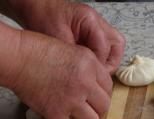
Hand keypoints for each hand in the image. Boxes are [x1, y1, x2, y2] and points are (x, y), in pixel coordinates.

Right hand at [9, 31, 112, 118]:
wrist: (16, 58)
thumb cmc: (38, 50)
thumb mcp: (71, 50)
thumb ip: (86, 67)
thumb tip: (95, 85)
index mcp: (90, 64)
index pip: (109, 87)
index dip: (102, 93)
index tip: (94, 97)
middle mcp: (85, 83)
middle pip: (104, 106)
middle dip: (97, 109)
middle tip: (88, 109)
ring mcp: (71, 99)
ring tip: (78, 118)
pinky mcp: (55, 113)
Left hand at [10, 0, 124, 72]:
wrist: (36, 8)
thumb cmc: (43, 18)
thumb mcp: (56, 39)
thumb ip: (73, 56)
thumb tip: (86, 73)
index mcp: (89, 20)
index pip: (104, 47)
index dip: (98, 64)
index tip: (89, 75)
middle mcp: (97, 22)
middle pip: (117, 45)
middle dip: (109, 64)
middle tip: (97, 75)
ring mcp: (97, 28)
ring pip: (114, 48)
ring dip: (108, 62)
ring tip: (95, 72)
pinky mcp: (93, 34)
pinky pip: (105, 49)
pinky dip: (101, 60)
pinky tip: (89, 66)